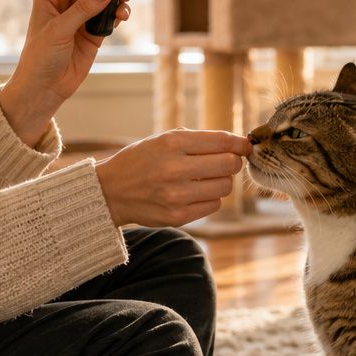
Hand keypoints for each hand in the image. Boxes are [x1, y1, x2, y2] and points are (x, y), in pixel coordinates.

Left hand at [0, 0, 133, 145]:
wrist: (44, 87)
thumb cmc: (41, 57)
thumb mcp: (60, 30)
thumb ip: (84, 9)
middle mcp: (67, 2)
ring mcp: (81, 17)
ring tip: (125, 5)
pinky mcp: (94, 33)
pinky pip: (109, 16)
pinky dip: (118, 13)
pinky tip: (122, 18)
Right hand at [95, 130, 252, 226]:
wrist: (110, 191)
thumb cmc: (142, 161)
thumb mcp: (163, 140)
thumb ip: (199, 140)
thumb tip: (239, 144)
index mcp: (172, 143)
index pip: (223, 142)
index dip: (240, 144)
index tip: (244, 146)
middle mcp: (174, 168)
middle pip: (229, 165)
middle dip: (232, 162)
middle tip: (224, 163)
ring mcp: (176, 195)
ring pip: (225, 187)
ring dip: (221, 182)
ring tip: (205, 179)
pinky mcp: (177, 216)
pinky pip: (214, 205)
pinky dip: (211, 198)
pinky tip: (196, 193)